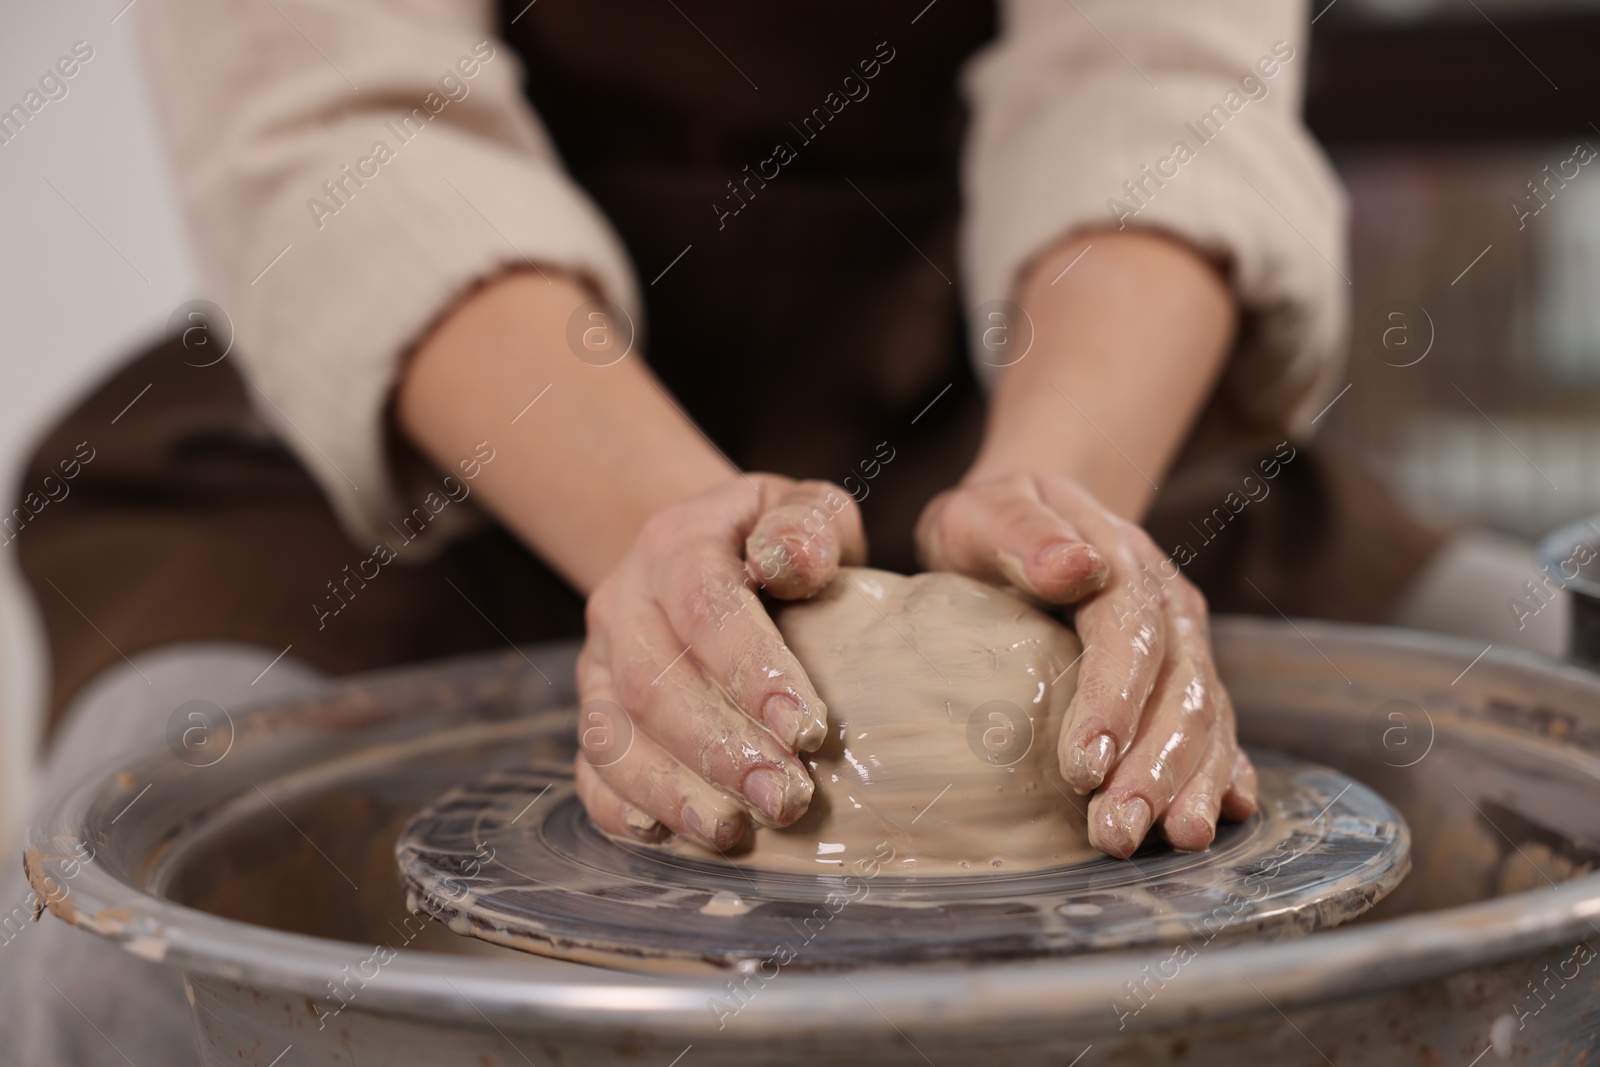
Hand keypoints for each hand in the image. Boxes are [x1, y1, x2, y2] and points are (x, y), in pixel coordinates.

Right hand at [575, 473, 866, 849]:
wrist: (707, 553)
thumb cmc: (775, 541)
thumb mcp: (804, 510)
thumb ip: (807, 527)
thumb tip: (797, 561)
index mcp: (677, 543)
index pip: (705, 606)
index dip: (751, 669)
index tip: (806, 728)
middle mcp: (623, 602)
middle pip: (653, 683)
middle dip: (719, 749)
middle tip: (786, 798)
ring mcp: (598, 662)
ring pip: (612, 733)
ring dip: (671, 789)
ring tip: (734, 833)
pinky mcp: (594, 711)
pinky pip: (590, 767)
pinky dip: (620, 808)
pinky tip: (668, 837)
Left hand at [916, 472, 1256, 856]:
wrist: (1028, 518)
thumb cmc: (993, 526)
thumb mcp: (986, 514)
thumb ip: (1024, 535)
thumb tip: (1074, 564)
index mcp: (1123, 562)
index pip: (1131, 636)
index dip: (1114, 703)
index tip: (1082, 768)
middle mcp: (1169, 608)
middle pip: (1179, 690)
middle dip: (1153, 769)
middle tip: (1114, 832)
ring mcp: (1185, 646)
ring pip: (1207, 719)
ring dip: (1190, 785)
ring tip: (1171, 842)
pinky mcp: (1184, 680)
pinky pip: (1219, 730)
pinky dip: (1222, 774)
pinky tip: (1219, 817)